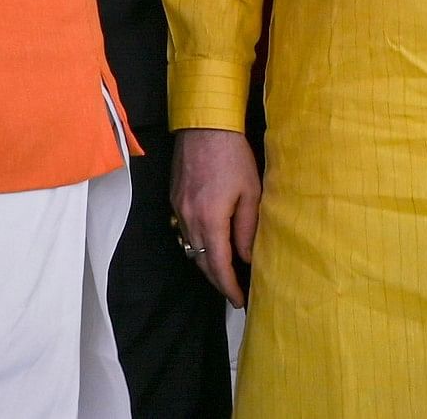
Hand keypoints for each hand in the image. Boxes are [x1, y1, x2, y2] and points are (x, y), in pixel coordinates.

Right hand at [171, 127, 260, 306]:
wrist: (205, 125)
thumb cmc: (233, 156)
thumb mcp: (251, 193)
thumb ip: (248, 229)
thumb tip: (246, 258)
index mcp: (210, 219)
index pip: (218, 265)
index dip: (229, 287)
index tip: (241, 301)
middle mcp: (189, 218)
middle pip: (201, 262)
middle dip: (218, 281)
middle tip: (234, 293)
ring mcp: (178, 209)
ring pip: (191, 248)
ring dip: (207, 264)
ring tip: (225, 273)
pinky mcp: (175, 199)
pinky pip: (185, 232)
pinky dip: (198, 245)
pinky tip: (211, 245)